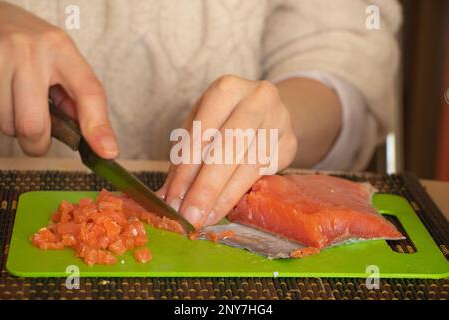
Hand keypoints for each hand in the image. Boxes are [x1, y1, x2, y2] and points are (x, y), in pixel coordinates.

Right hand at [0, 2, 117, 156]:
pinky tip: (6, 99)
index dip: (98, 127)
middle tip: (40, 139)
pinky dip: (2, 118)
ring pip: (8, 125)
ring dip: (15, 127)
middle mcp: (29, 52)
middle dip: (38, 144)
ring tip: (19, 104)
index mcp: (61, 49)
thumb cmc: (35, 47)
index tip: (107, 152)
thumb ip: (77, 97)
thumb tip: (93, 139)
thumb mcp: (63, 61)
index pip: (88, 91)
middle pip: (34, 124)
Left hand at [157, 75, 297, 227]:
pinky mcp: (290, 143)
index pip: (203, 133)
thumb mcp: (200, 125)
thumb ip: (184, 158)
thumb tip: (166, 198)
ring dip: (224, 197)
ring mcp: (279, 121)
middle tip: (189, 217)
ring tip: (204, 218)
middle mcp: (257, 99)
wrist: (268, 109)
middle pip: (229, 148)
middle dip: (207, 188)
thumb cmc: (225, 117)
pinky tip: (224, 209)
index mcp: (227, 88)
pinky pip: (264, 174)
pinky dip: (241, 195)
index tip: (173, 200)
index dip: (187, 170)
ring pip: (249, 166)